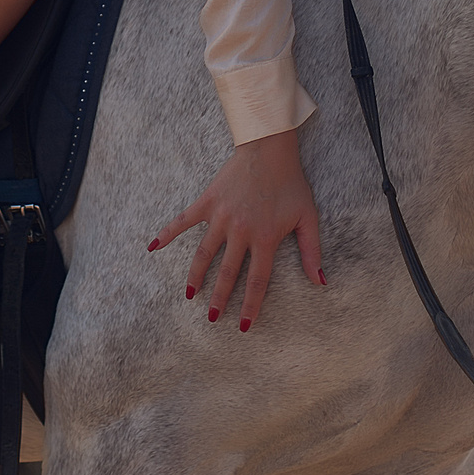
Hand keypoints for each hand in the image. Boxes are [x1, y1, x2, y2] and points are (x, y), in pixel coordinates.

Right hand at [149, 127, 323, 331]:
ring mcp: (221, 216)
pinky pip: (183, 220)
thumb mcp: (308, 217)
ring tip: (190, 295)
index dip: (250, 305)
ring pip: (204, 253)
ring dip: (196, 276)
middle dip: (219, 298)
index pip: (257, 280)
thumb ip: (312, 251)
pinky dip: (167, 233)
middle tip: (212, 317)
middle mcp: (240, 231)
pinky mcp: (208, 201)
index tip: (242, 325)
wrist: (270, 150)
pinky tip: (152, 247)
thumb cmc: (291, 184)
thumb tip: (320, 282)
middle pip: (228, 272)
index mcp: (265, 238)